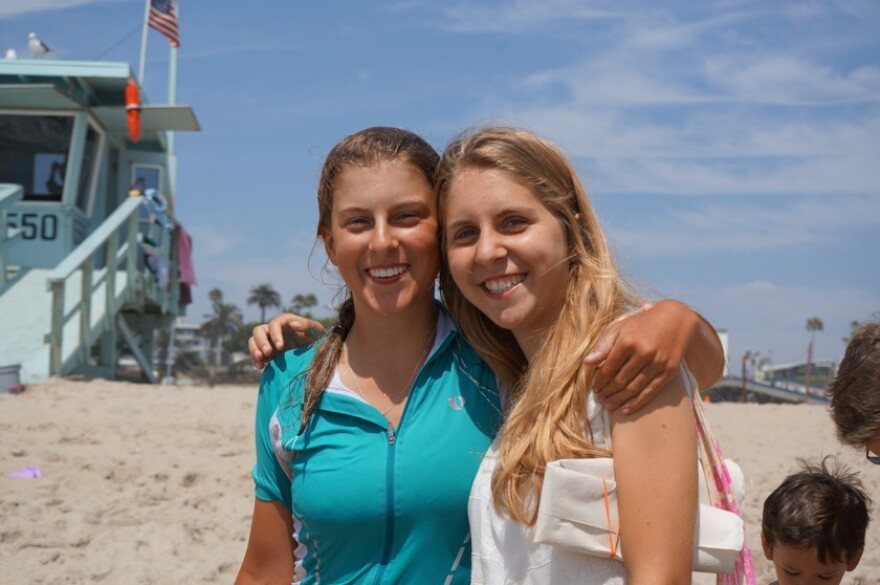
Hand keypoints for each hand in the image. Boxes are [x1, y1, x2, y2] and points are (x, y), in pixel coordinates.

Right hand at [248, 313, 325, 368]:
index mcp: (285, 321)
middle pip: (258, 331)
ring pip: (253, 341)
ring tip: (261, 361)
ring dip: (254, 350)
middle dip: (261, 342)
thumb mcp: (316, 330)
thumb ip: (306, 325)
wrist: (317, 353)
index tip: (280, 346)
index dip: (274, 334)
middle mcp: (274, 330)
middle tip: (268, 353)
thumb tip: (292, 324)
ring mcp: (269, 341)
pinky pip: (255, 355)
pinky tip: (261, 367)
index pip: (274, 324)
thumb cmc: (318, 338)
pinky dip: (255, 360)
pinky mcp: (267, 354)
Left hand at [585, 300, 699, 414]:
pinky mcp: (670, 371)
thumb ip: (603, 345)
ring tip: (608, 406)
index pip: (609, 367)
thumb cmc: (643, 323)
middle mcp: (643, 352)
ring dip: (619, 399)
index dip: (600, 379)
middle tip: (599, 399)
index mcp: (628, 340)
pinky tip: (626, 410)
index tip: (594, 387)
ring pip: (634, 387)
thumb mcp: (621, 327)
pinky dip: (638, 403)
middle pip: (620, 379)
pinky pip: (651, 391)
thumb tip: (587, 362)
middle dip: (607, 391)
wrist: (677, 319)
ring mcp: (658, 362)